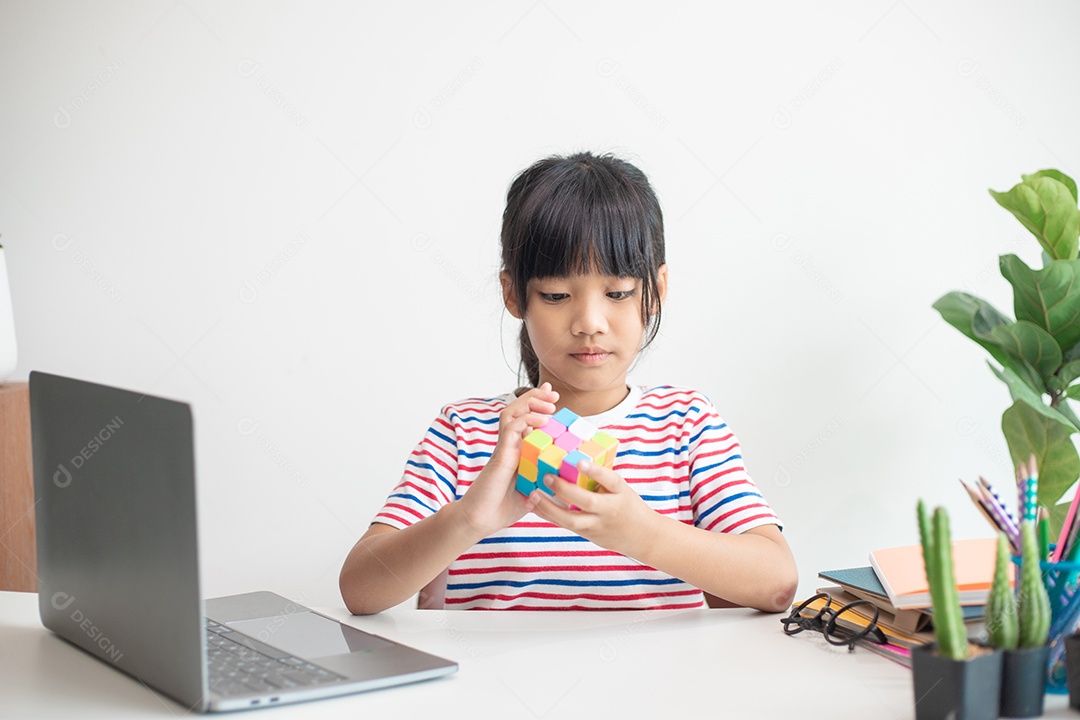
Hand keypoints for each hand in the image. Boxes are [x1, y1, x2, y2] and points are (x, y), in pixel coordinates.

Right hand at [456, 382, 558, 537]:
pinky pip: (511, 429)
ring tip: (549, 402)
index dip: (537, 404)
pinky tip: (542, 421)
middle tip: (553, 393)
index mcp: (517, 450)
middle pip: (518, 409)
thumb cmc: (502, 508)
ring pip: (512, 412)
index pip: (525, 418)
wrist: (479, 520)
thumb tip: (562, 482)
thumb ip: (544, 483)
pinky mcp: (500, 455)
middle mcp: (509, 445)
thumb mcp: (532, 492)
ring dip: (531, 402)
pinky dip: (527, 420)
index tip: (552, 397)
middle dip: (536, 397)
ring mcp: (503, 448)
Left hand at [530, 460, 655, 556]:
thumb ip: (602, 477)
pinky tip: (534, 506)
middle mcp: (609, 509)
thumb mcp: (622, 489)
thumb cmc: (629, 506)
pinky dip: (548, 515)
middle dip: (565, 490)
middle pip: (587, 502)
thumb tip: (576, 456)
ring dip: (549, 507)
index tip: (580, 461)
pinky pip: (564, 526)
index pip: (611, 480)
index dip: (596, 471)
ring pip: (571, 520)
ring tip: (533, 494)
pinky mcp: (587, 534)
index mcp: (621, 492)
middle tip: (547, 477)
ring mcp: (597, 524)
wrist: (643, 537)